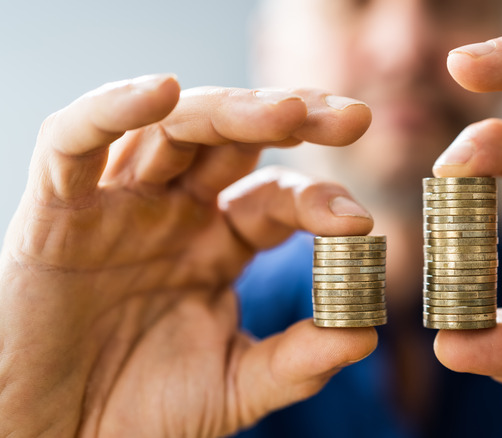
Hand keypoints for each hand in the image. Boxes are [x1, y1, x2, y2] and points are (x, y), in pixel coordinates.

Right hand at [0, 75, 377, 436]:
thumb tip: (365, 334)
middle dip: (294, 119)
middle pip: (236, 139)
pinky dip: (111, 109)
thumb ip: (297, 362)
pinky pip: (74, 141)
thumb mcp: (234, 387)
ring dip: (228, 109)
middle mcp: (175, 212)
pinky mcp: (57, 209)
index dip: (320, 199)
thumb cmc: (141, 411)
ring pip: (171, 127)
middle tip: (354, 118)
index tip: (360, 224)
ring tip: (285, 111)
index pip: (278, 196)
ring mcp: (120, 205)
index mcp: (220, 243)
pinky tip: (161, 91)